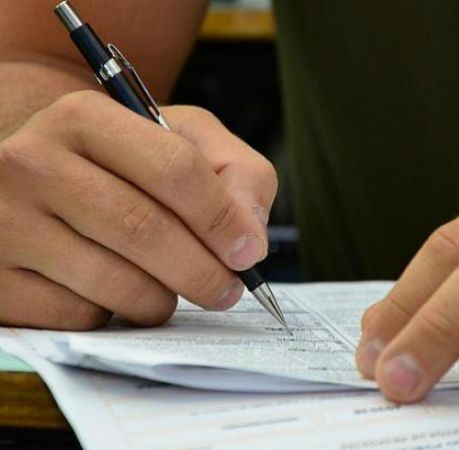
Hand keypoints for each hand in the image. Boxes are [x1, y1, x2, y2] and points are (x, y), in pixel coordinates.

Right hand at [0, 90, 276, 329]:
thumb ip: (235, 174)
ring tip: (171, 289)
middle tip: (227, 290)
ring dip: (162, 300)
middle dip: (203, 272)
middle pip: (144, 230)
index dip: (222, 219)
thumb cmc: (122, 162)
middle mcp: (31, 163)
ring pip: (113, 283)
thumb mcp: (181, 140)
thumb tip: (248, 240)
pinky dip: (114, 316)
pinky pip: (78, 316)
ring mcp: (3, 223)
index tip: (247, 252)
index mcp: (84, 117)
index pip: (174, 169)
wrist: (37, 179)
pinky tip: (114, 294)